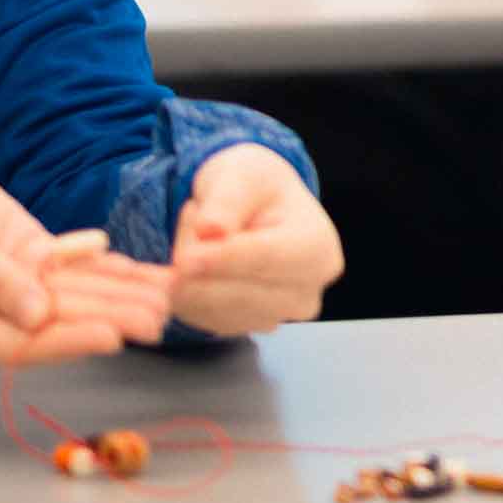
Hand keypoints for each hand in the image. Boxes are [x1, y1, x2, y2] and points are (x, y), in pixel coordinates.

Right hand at [0, 153, 175, 363]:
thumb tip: (37, 314)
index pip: (22, 344)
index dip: (69, 340)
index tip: (112, 337)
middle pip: (59, 321)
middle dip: (110, 318)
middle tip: (157, 319)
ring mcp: (15, 289)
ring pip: (74, 296)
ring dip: (119, 294)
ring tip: (164, 296)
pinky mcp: (29, 260)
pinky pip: (72, 269)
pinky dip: (107, 267)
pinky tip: (141, 271)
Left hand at [169, 143, 344, 334]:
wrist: (256, 210)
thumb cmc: (256, 187)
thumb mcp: (243, 174)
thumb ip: (227, 199)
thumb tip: (210, 230)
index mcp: (318, 250)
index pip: (266, 260)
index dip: (223, 260)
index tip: (183, 260)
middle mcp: (305, 293)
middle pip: (236, 291)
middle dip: (198, 258)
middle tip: (191, 215)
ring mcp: (275, 316)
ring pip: (211, 306)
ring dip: (188, 272)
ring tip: (200, 233)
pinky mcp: (242, 328)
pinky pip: (199, 316)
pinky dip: (185, 288)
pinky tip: (197, 260)